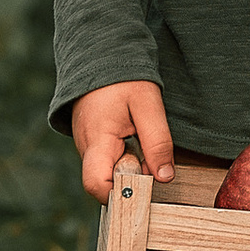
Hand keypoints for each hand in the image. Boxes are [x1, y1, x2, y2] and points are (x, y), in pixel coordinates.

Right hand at [71, 81, 174, 199]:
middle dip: (131, 178)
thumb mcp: (149, 105)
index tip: (144, 183)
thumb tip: (164, 177)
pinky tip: (131, 138)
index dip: (121, 194)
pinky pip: (108, 162)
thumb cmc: (123, 78)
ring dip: (129, 166)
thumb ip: (158, 142)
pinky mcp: (92, 143)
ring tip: (138, 138)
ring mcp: (86, 146)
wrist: (101, 56)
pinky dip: (124, 157)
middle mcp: (85, 148)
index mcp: (96, 140)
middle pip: (105, 183)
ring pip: (108, 173)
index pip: (97, 186)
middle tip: (147, 154)